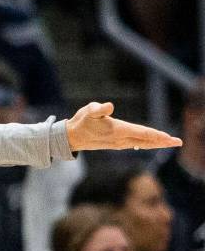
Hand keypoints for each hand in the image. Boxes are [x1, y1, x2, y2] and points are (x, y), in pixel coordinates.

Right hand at [65, 101, 180, 151]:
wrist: (71, 137)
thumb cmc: (80, 122)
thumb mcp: (88, 111)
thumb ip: (99, 108)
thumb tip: (109, 106)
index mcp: (117, 130)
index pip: (141, 132)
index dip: (155, 134)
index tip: (168, 137)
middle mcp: (120, 139)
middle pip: (146, 140)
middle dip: (162, 142)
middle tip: (178, 142)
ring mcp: (118, 143)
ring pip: (142, 144)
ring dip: (156, 143)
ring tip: (169, 143)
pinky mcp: (116, 144)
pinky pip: (135, 144)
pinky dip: (145, 144)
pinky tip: (150, 144)